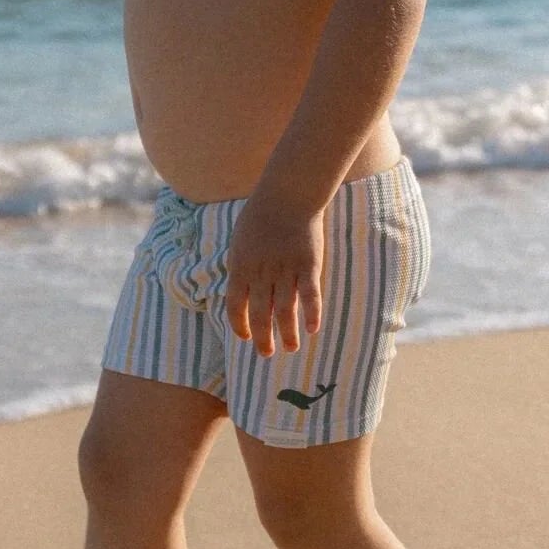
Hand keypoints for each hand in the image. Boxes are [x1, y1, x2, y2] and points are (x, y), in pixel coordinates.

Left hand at [224, 191, 324, 356]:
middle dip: (263, 339)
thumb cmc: (261, 216)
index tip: (246, 338)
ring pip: (285, 311)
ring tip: (291, 348)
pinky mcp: (308, 265)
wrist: (287, 195)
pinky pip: (310, 296)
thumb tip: (240, 290)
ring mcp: (285, 270)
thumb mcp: (240, 241)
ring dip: (288, 334)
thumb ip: (240, 267)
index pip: (235, 306)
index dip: (240, 326)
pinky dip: (312, 314)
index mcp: (240, 267)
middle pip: (260, 315)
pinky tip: (313, 329)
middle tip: (267, 354)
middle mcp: (261, 273)